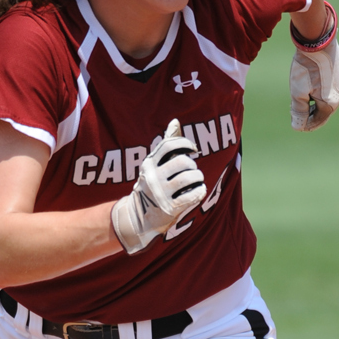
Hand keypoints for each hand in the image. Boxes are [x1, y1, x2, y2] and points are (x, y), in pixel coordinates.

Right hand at [111, 119, 205, 254]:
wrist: (138, 216)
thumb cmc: (152, 184)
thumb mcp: (154, 165)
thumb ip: (166, 145)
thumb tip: (175, 121)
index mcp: (149, 163)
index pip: (169, 145)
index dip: (185, 143)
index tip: (193, 149)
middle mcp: (154, 177)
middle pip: (183, 161)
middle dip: (192, 165)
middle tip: (192, 171)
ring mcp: (161, 193)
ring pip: (190, 177)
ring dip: (198, 178)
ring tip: (196, 180)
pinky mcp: (170, 207)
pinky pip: (193, 194)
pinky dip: (200, 191)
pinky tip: (198, 191)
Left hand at [290, 37, 338, 131]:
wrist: (317, 40)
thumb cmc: (306, 67)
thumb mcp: (298, 92)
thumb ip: (299, 111)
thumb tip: (298, 127)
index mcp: (331, 102)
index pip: (319, 120)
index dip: (307, 125)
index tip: (298, 126)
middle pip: (325, 110)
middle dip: (312, 114)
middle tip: (300, 115)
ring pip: (329, 97)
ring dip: (317, 102)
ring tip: (304, 100)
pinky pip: (331, 86)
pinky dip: (321, 90)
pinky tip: (313, 86)